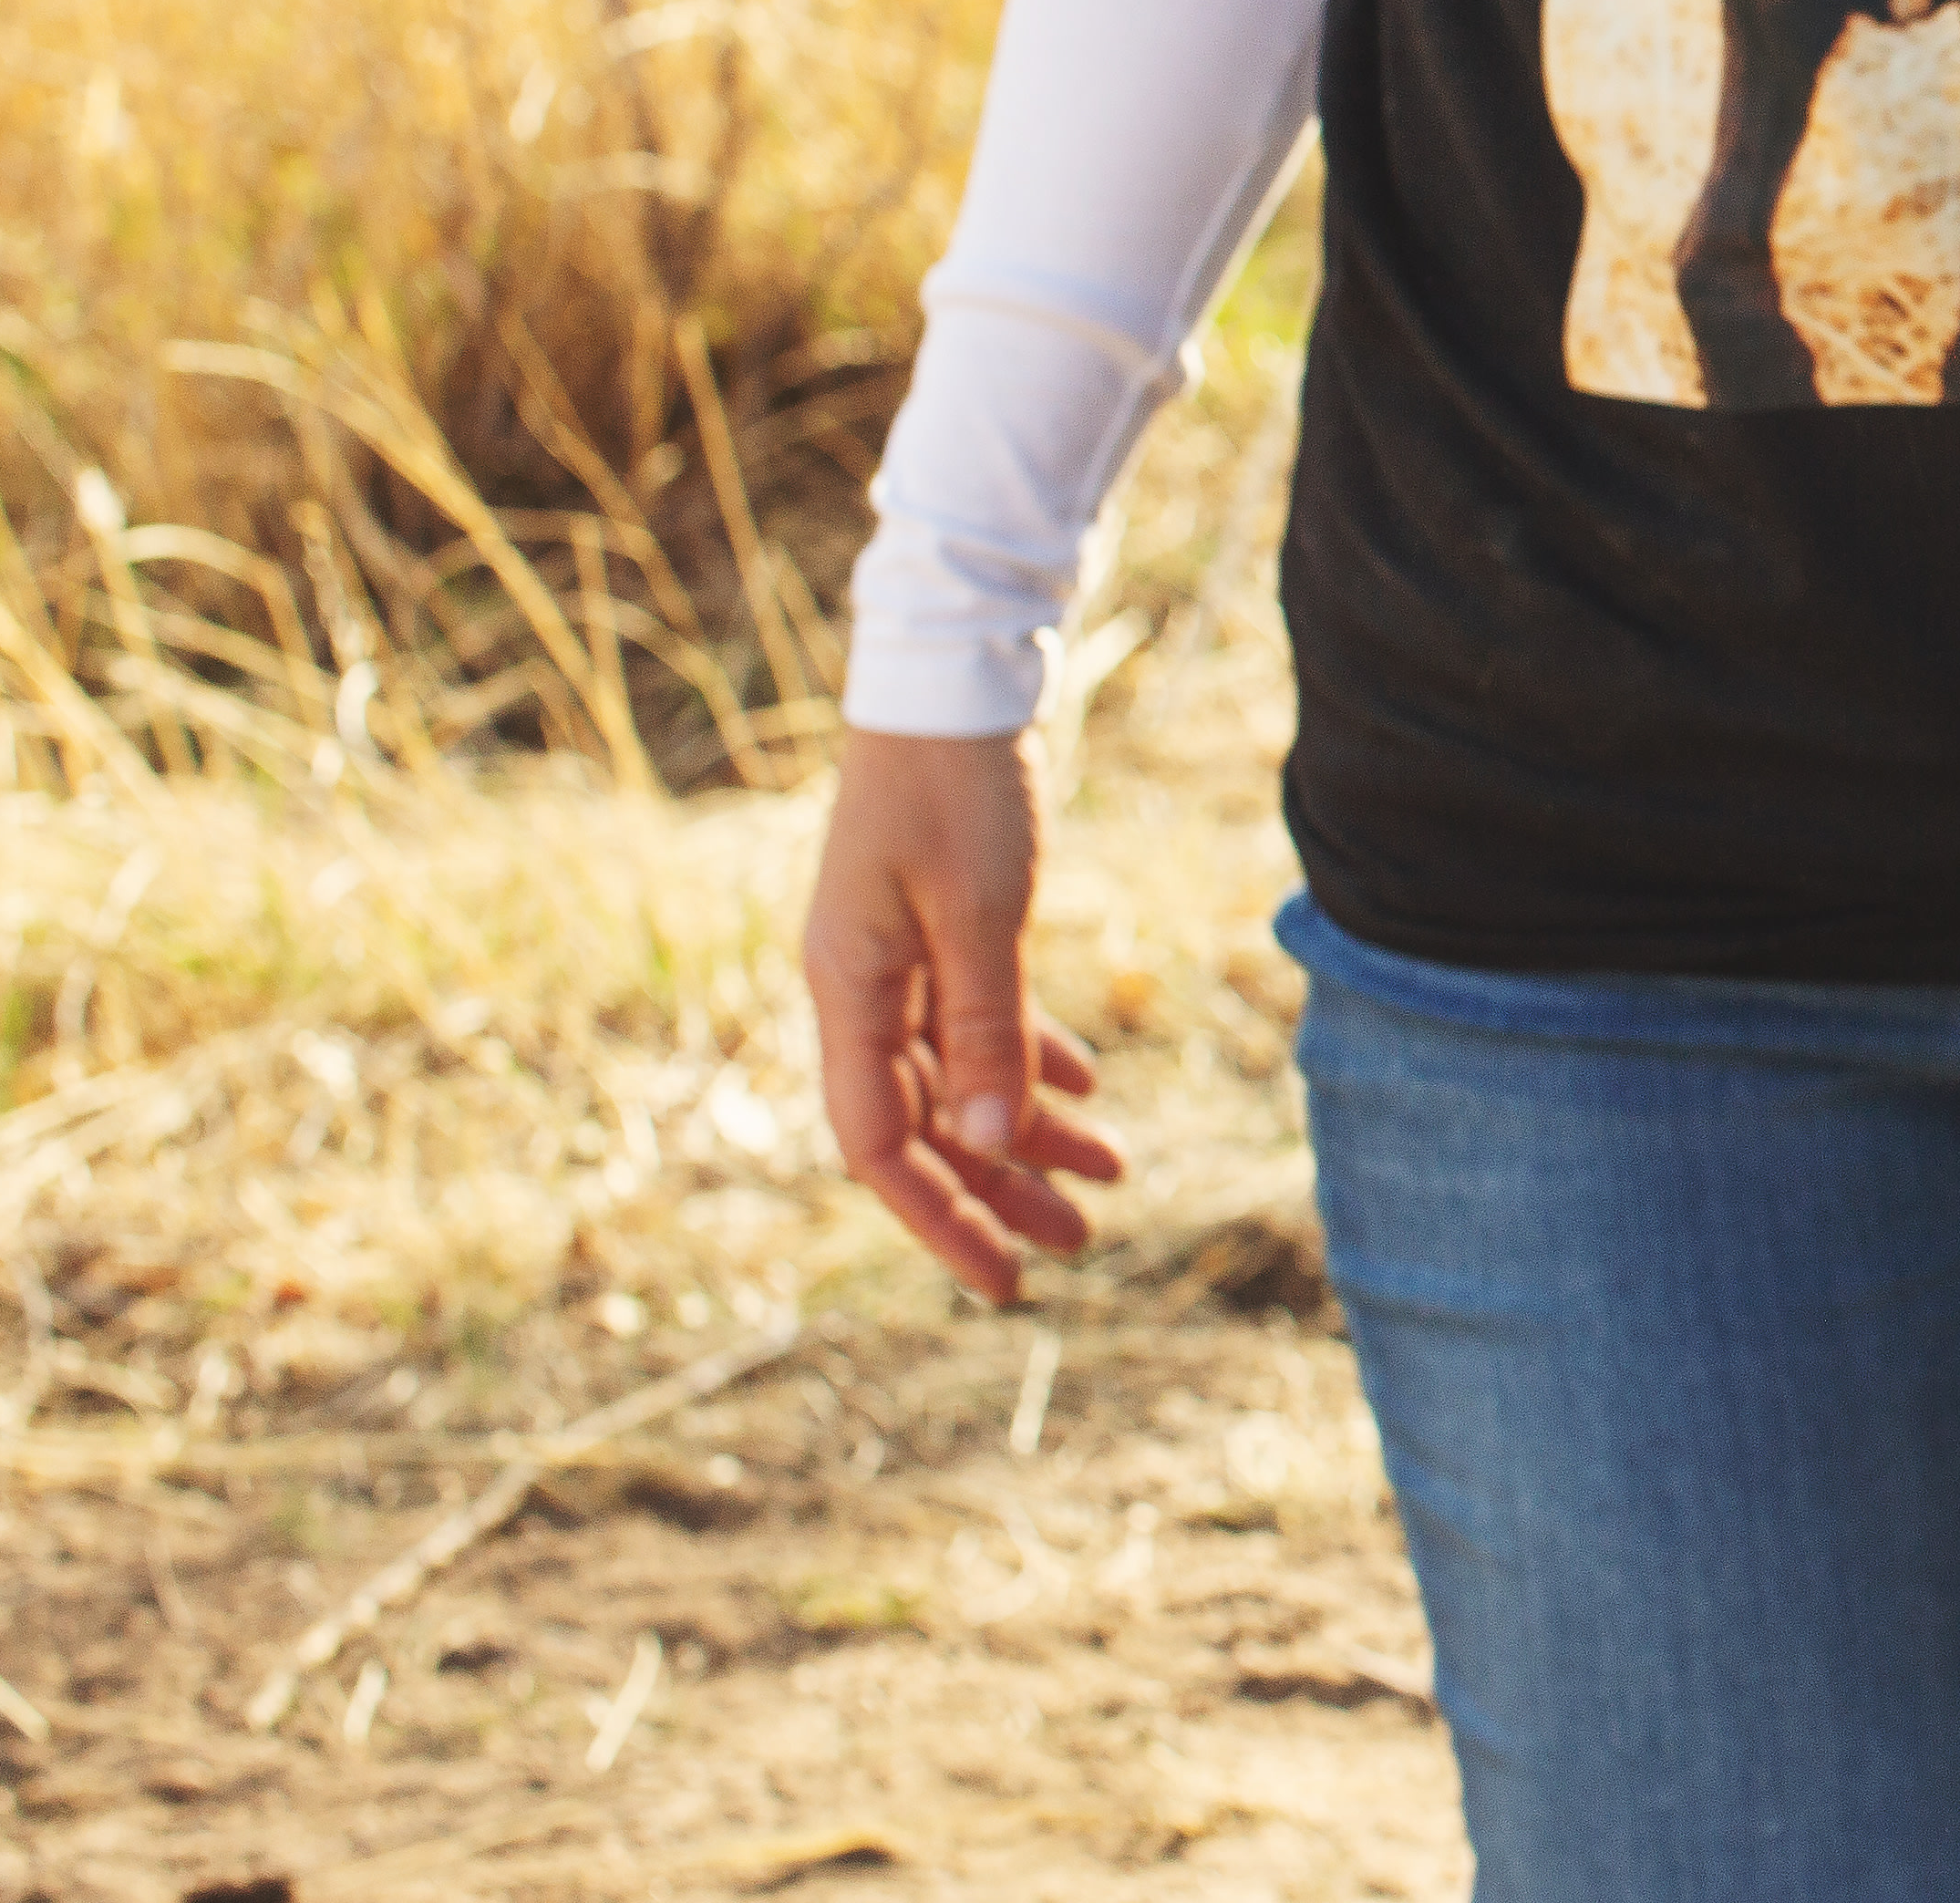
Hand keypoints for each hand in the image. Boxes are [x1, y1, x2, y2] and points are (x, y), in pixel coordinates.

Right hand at [804, 722, 1121, 1305]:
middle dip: (1000, 1189)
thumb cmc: (958, 788)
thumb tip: (990, 1143)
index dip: (941, 1214)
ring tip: (1110, 1175)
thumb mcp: (979, 911)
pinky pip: (978, 1025)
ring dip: (1028, 1131)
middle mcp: (862, 990)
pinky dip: (1028, 1062)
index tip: (1004, 1276)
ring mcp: (897, 963)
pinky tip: (1084, 1089)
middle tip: (1079, 1242)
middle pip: (925, 1125)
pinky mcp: (938, 933)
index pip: (881, 1144)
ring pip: (960, 1080)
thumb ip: (984, 1027)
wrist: (952, 684)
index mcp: (849, 992)